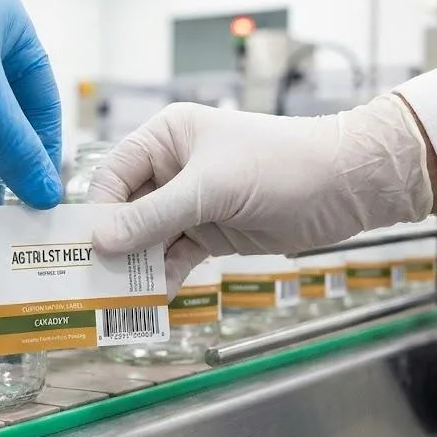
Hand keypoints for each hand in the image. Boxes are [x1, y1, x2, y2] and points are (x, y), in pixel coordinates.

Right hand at [87, 95, 432, 291]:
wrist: (347, 186)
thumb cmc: (281, 165)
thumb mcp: (211, 188)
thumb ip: (154, 216)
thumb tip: (99, 242)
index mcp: (166, 138)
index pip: (113, 177)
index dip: (99, 213)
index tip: (90, 250)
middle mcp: (171, 168)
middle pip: (126, 211)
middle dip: (116, 246)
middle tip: (97, 283)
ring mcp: (190, 203)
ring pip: (148, 239)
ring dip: (138, 267)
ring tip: (123, 299)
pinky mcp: (208, 233)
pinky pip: (174, 257)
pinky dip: (164, 277)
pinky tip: (157, 298)